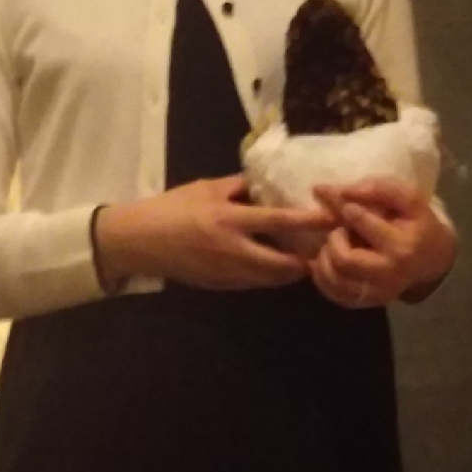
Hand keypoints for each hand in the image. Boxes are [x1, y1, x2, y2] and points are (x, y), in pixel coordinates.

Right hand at [93, 176, 330, 290]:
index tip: (332, 218)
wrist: (140, 241)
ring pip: (271, 279)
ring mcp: (227, 273)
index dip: (309, 221)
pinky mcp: (221, 286)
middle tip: (323, 249)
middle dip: (306, 261)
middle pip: (283, 265)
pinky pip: (255, 283)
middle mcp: (232, 251)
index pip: (279, 221)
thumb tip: (270, 185)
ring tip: (304, 257)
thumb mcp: (207, 188)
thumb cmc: (173, 207)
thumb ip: (240, 187)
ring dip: (290, 271)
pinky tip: (274, 264)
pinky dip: (269, 275)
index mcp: (229, 220)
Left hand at [308, 178, 457, 308]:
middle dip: (333, 240)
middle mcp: (388, 274)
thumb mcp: (409, 199)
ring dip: (324, 259)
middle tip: (339, 231)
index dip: (347, 209)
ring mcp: (377, 292)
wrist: (432, 260)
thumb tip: (337, 190)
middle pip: (343, 260)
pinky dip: (322, 277)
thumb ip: (378, 189)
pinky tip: (326, 262)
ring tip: (332, 246)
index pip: (361, 223)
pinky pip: (334, 294)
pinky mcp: (366, 302)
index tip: (348, 207)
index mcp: (401, 246)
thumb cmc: (418, 223)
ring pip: (334, 280)